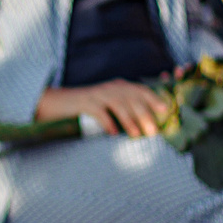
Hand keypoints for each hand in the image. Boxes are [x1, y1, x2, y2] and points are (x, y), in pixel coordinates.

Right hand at [36, 80, 169, 136]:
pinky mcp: (83, 103)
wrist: (56, 103)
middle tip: (153, 130)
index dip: (153, 98)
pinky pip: (99, 111)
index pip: (138, 89)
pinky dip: (107, 122)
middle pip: (130, 97)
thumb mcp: (106, 105)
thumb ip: (122, 109)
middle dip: (144, 114)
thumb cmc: (85, 108)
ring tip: (137, 134)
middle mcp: (108, 88)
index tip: (165, 109)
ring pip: (118, 104)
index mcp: (116, 87)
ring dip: (129, 120)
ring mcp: (96, 94)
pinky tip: (113, 133)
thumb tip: (142, 124)